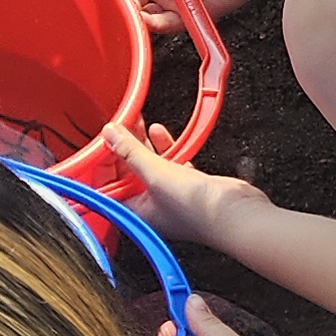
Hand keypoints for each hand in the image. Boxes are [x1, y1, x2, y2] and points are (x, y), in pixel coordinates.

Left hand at [93, 118, 267, 252]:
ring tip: (133, 121)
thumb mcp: (155, 174)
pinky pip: (170, 163)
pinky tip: (159, 131)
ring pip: (149, 166)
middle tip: (115, 126)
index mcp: (136, 212)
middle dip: (121, 149)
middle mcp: (151, 207)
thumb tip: (109, 134)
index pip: (108, 189)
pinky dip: (164, 147)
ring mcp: (171, 196)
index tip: (97, 143)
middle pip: (127, 174)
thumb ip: (131, 152)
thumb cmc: (197, 208)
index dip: (101, 166)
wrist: (238, 214)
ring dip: (141, 144)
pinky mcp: (190, 185)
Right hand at [109, 0, 305, 31]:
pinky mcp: (192, 15)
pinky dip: (157, 25)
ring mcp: (176, 1)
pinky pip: (170, 25)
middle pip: (132, 0)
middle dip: (123, 2)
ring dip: (137, 16)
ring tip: (131, 10)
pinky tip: (150, 18)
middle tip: (115, 0)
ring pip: (147, 16)